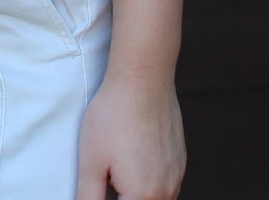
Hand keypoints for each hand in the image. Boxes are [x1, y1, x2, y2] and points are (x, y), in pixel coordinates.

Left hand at [76, 72, 185, 199]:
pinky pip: (164, 183)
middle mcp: (166, 192)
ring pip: (155, 198)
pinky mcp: (179, 161)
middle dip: (122, 194)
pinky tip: (132, 153)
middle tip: (107, 171)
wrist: (142, 80)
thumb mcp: (91, 160)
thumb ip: (88, 197)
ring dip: (135, 190)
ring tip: (118, 160)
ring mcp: (176, 176)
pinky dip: (148, 178)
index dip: (107, 197)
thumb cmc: (113, 116)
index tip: (103, 180)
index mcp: (143, 196)